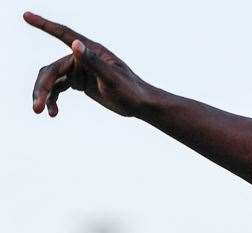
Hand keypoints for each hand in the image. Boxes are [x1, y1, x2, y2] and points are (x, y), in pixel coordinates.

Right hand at [25, 11, 153, 116]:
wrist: (141, 105)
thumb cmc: (131, 90)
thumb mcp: (111, 78)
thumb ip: (93, 61)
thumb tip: (75, 44)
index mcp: (91, 51)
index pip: (63, 34)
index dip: (44, 25)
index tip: (26, 16)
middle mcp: (82, 58)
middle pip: (52, 69)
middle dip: (42, 86)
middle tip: (36, 106)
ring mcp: (80, 71)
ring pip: (52, 79)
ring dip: (44, 94)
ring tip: (40, 111)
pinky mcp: (80, 83)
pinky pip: (59, 88)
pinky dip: (53, 99)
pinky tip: (52, 113)